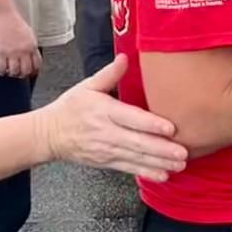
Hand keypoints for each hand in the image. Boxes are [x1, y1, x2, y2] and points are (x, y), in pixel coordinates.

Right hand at [0, 7, 41, 79]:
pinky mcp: (0, 52)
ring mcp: (12, 52)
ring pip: (14, 71)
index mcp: (32, 45)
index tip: (31, 74)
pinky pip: (2, 67)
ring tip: (10, 72)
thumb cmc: (14, 22)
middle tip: (19, 75)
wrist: (2, 14)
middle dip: (23, 75)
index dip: (34, 71)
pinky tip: (1, 71)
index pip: (37, 64)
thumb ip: (30, 45)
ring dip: (13, 74)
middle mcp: (23, 50)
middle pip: (26, 70)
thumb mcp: (28, 33)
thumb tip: (31, 56)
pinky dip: (2, 72)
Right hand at [36, 57, 186, 180]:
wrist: (48, 135)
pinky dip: (146, 172)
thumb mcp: (87, 86)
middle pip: (137, 142)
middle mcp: (106, 133)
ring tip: (179, 165)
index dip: (151, 124)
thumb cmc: (70, 108)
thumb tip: (126, 56)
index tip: (170, 128)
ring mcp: (106, 150)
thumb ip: (109, 73)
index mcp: (104, 111)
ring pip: (136, 158)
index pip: (131, 118)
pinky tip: (163, 175)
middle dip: (162, 149)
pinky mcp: (106, 162)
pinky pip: (129, 168)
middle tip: (183, 152)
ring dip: (159, 163)